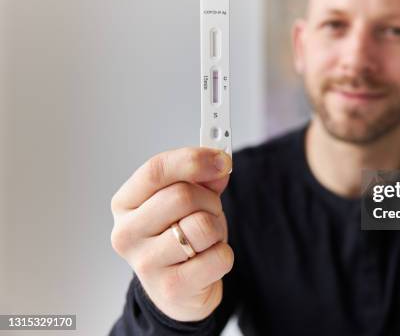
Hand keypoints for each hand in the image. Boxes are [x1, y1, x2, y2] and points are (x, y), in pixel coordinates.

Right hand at [110, 147, 232, 321]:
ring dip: (217, 228)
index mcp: (124, 204)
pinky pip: (218, 257)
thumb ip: (201, 178)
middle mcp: (127, 233)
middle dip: (210, 200)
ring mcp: (145, 263)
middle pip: (183, 196)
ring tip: (206, 239)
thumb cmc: (180, 237)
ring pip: (203, 226)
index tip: (222, 159)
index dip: (193, 160)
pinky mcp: (171, 288)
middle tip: (210, 211)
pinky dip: (224, 255)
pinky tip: (208, 261)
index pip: (155, 170)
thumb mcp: (187, 201)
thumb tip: (220, 164)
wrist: (179, 290)